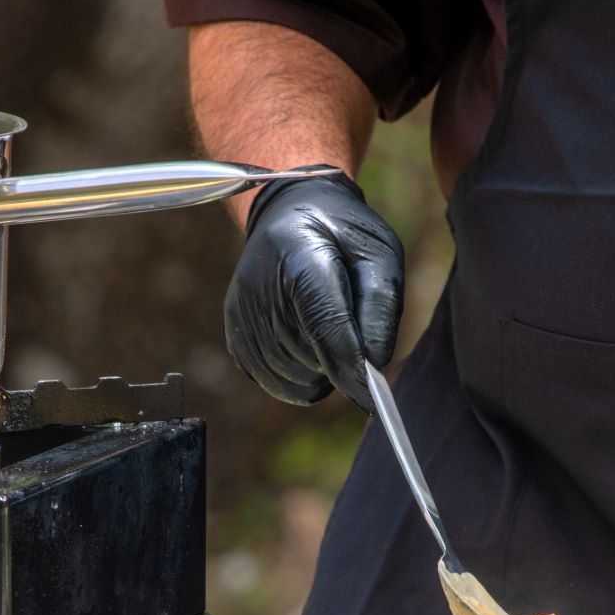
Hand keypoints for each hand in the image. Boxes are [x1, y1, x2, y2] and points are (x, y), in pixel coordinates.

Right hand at [224, 167, 403, 412]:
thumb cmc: (342, 235)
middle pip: (310, 357)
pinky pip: (273, 381)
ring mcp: (241, 312)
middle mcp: (259, 286)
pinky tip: (308, 343)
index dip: (351, 368)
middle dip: (341, 361)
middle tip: (352, 328)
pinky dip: (299, 376)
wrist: (289, 214)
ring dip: (321, 371)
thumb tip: (373, 365)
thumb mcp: (379, 254)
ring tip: (328, 329)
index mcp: (300, 254)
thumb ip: (381, 308)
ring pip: (293, 377)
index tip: (373, 400)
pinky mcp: (233, 333)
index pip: (326, 325)